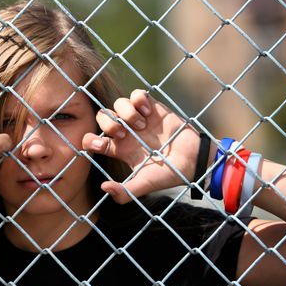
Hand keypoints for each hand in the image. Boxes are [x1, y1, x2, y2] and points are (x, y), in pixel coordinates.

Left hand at [82, 89, 199, 203]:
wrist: (194, 160)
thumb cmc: (169, 174)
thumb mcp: (145, 185)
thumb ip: (125, 192)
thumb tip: (104, 188)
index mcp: (120, 149)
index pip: (94, 140)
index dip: (90, 140)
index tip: (102, 145)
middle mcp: (126, 132)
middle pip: (102, 117)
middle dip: (107, 123)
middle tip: (122, 133)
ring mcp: (138, 118)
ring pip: (117, 104)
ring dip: (125, 112)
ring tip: (140, 124)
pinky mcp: (152, 108)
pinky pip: (136, 94)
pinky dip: (139, 100)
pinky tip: (148, 113)